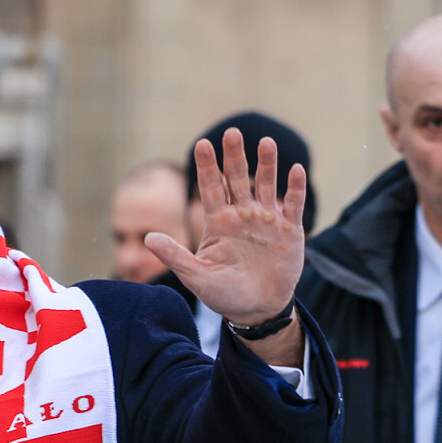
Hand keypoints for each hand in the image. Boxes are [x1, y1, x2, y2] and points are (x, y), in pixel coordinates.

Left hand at [145, 127, 307, 367]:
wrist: (257, 310)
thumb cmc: (223, 294)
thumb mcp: (196, 277)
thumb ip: (175, 257)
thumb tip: (147, 239)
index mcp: (219, 222)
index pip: (211, 187)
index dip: (207, 166)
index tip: (201, 144)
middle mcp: (242, 214)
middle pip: (238, 179)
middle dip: (234, 157)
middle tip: (232, 133)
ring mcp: (266, 220)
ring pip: (266, 185)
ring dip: (267, 165)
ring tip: (266, 143)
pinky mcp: (289, 230)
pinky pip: (292, 205)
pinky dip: (295, 188)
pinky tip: (295, 170)